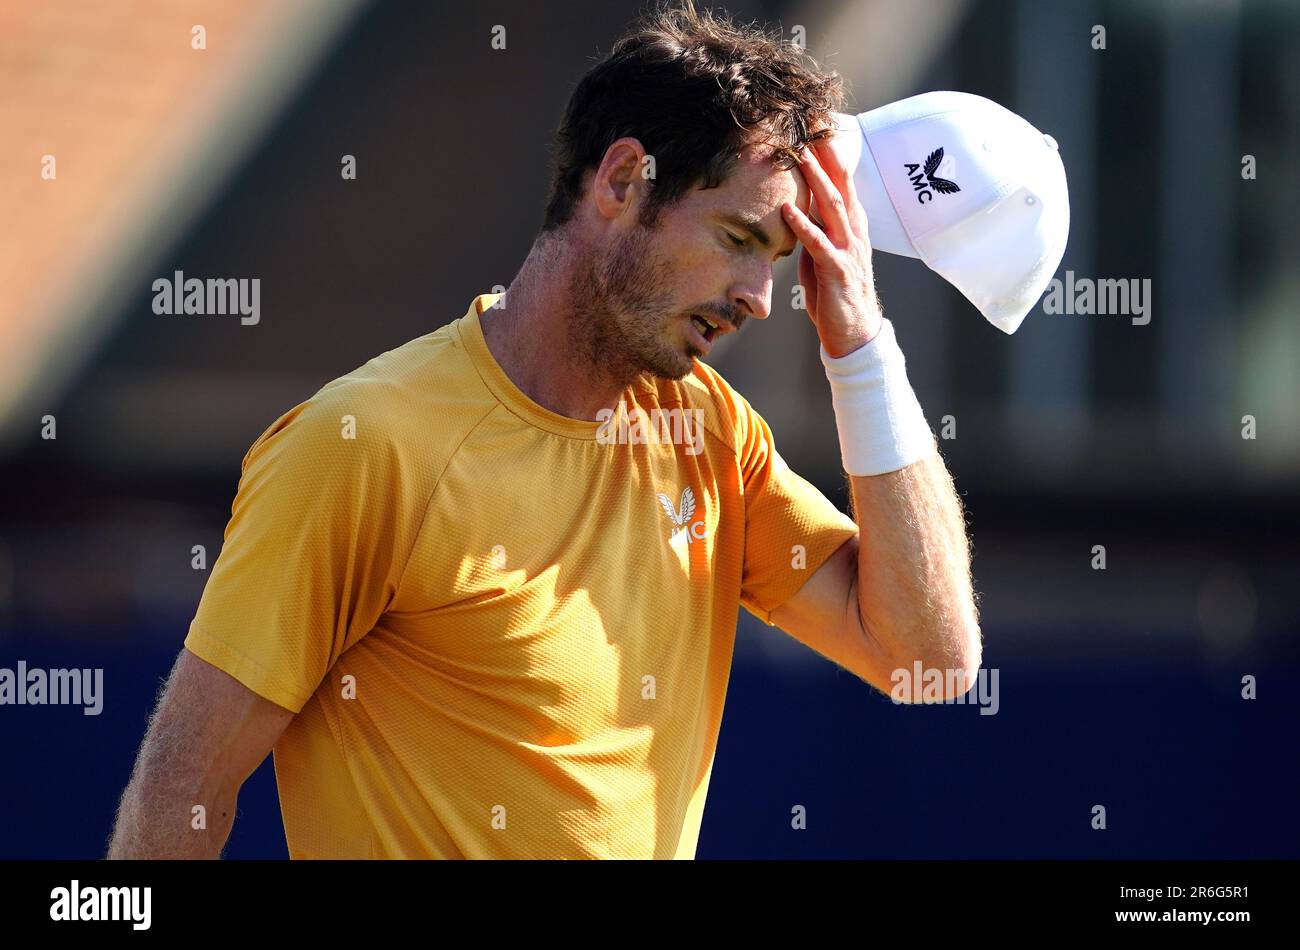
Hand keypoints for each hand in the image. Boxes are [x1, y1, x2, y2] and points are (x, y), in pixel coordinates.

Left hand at [782, 139, 883, 357]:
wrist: (854, 334)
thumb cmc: (836, 297)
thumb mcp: (823, 259)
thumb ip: (815, 236)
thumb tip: (799, 218)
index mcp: (851, 229)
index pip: (843, 186)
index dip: (833, 158)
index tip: (819, 132)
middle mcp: (853, 234)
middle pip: (841, 186)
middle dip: (829, 156)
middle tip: (815, 128)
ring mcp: (848, 251)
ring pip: (833, 208)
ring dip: (817, 180)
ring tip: (802, 157)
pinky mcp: (837, 270)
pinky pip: (819, 243)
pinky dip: (803, 225)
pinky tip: (788, 210)